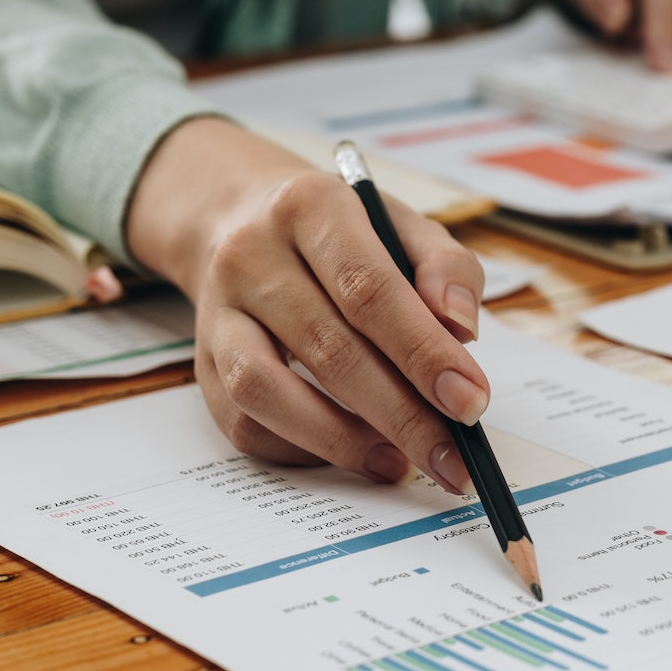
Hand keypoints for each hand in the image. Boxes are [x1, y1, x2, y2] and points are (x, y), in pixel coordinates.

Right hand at [126, 117, 487, 491]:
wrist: (237, 217)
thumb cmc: (339, 232)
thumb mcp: (400, 223)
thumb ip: (445, 268)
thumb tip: (461, 332)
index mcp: (310, 207)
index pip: (369, 288)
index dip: (422, 352)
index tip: (469, 401)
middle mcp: (251, 255)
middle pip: (328, 347)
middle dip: (400, 413)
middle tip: (452, 458)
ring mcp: (217, 312)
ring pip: (267, 390)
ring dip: (341, 440)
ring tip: (398, 462)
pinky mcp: (201, 361)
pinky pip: (242, 422)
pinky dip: (301, 449)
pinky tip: (352, 453)